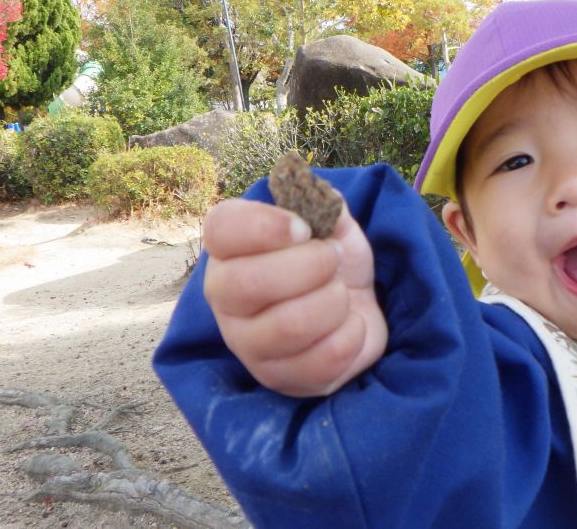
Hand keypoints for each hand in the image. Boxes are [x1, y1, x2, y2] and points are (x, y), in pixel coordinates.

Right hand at [202, 197, 386, 397]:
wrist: (355, 310)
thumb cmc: (331, 262)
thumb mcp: (334, 225)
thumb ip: (326, 205)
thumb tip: (325, 199)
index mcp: (230, 248)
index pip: (220, 229)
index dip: (264, 226)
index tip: (304, 228)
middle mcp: (225, 295)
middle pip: (247, 283)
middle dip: (310, 266)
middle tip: (334, 259)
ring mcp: (246, 342)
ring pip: (287, 326)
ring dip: (333, 302)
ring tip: (341, 294)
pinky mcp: (277, 376)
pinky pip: (318, 361)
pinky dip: (349, 336)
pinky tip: (349, 324)